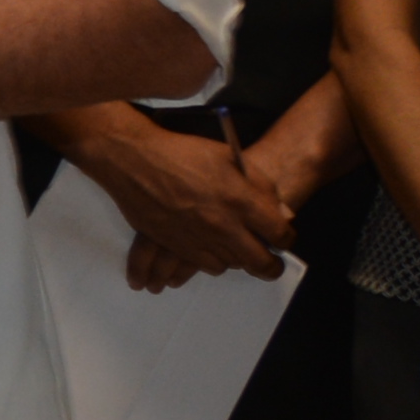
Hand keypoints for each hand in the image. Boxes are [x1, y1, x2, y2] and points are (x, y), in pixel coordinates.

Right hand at [78, 124, 292, 284]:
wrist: (133, 160)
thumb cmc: (183, 152)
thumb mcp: (229, 157)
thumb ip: (261, 185)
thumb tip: (282, 213)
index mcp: (241, 201)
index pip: (279, 233)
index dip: (287, 238)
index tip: (283, 237)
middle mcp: (223, 226)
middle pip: (260, 261)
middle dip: (271, 267)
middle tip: (272, 265)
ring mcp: (200, 240)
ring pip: (233, 265)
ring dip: (240, 260)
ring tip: (240, 252)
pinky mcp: (178, 246)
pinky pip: (206, 265)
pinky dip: (216, 262)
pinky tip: (214, 250)